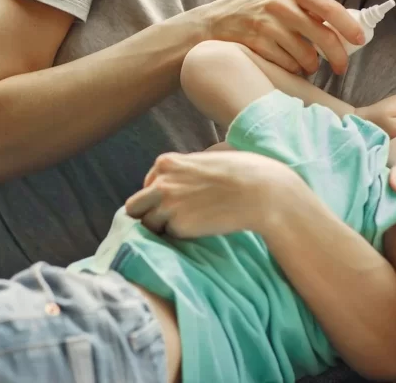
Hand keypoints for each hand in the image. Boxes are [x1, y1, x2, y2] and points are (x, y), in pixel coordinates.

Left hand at [124, 150, 303, 238]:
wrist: (260, 192)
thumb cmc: (242, 172)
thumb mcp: (207, 158)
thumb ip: (187, 167)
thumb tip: (183, 178)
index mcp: (166, 163)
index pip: (147, 185)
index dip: (158, 196)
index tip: (174, 202)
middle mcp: (160, 183)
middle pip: (135, 207)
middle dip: (148, 214)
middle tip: (167, 222)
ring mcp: (167, 206)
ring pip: (147, 225)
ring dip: (162, 228)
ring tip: (187, 226)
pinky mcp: (178, 226)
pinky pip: (168, 236)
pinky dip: (178, 237)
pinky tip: (197, 231)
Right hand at [189, 0, 363, 76]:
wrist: (213, 22)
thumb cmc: (255, 11)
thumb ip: (307, 8)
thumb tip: (344, 27)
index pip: (329, 8)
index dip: (348, 27)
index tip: (359, 40)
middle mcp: (280, 3)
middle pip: (322, 35)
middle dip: (337, 56)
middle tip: (340, 68)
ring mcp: (267, 24)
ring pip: (306, 55)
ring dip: (311, 66)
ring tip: (307, 65)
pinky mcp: (256, 43)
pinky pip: (287, 64)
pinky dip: (293, 69)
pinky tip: (288, 64)